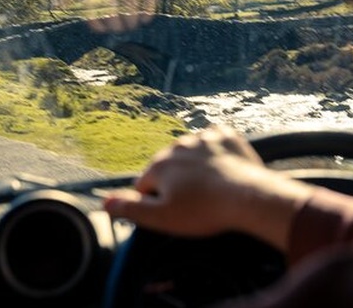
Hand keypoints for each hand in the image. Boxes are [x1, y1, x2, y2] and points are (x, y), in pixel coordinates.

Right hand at [104, 125, 312, 250]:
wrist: (248, 196)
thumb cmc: (204, 210)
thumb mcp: (162, 218)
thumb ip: (130, 209)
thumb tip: (103, 202)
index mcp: (159, 165)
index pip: (145, 186)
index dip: (157, 202)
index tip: (176, 212)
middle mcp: (177, 145)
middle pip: (168, 167)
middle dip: (176, 183)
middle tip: (196, 203)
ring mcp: (203, 137)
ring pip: (190, 154)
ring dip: (195, 167)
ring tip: (211, 188)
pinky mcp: (226, 134)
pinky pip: (214, 141)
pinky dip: (216, 153)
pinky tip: (223, 169)